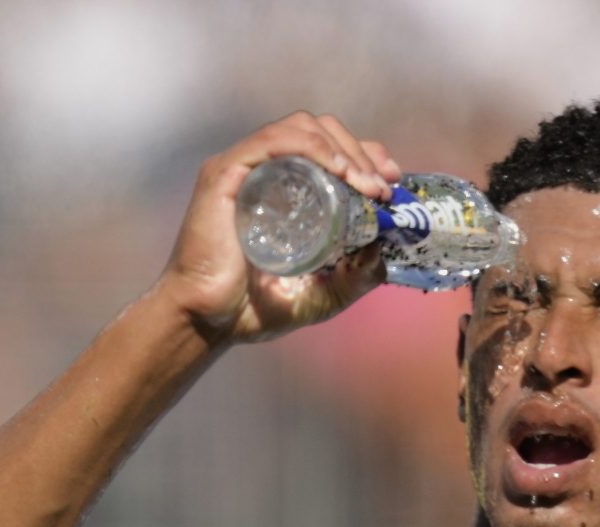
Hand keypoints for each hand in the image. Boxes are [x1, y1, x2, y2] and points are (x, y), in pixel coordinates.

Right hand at [152, 111, 401, 345]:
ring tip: (367, 185)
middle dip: (360, 151)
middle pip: (319, 130)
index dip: (364, 155)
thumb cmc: (253, 310)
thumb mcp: (321, 295)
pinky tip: (338, 171)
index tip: (391, 180)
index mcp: (282, 190)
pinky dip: (311, 147)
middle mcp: (263, 171)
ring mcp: (243, 168)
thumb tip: (385, 254)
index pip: (328, 150)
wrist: (207, 324)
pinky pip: (273, 141)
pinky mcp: (226, 173)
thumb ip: (354, 278)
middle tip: (384, 186)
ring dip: (343, 150)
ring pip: (300, 128)